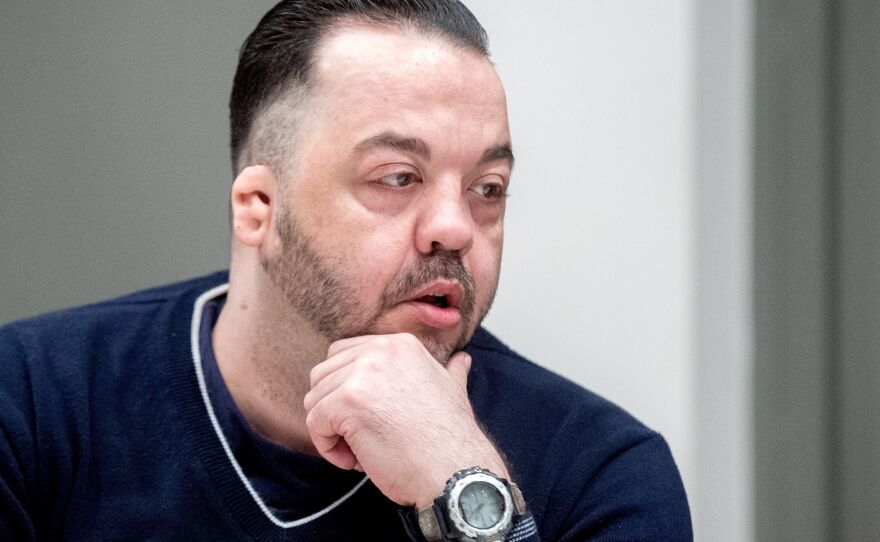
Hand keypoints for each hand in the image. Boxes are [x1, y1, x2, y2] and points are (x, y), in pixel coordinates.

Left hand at [303, 333, 508, 506]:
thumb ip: (449, 370)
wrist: (455, 471)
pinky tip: (357, 462)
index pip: (344, 354)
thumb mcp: (453, 390)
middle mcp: (379, 350)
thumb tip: (460, 360)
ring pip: (315, 399)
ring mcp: (362, 375)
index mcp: (400, 344)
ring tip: (363, 451)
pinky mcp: (347, 402)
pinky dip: (328, 448)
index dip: (346, 390)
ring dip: (331, 431)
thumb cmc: (450, 440)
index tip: (369, 417)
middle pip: (323, 374)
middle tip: (363, 437)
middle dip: (333, 409)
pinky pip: (314, 422)